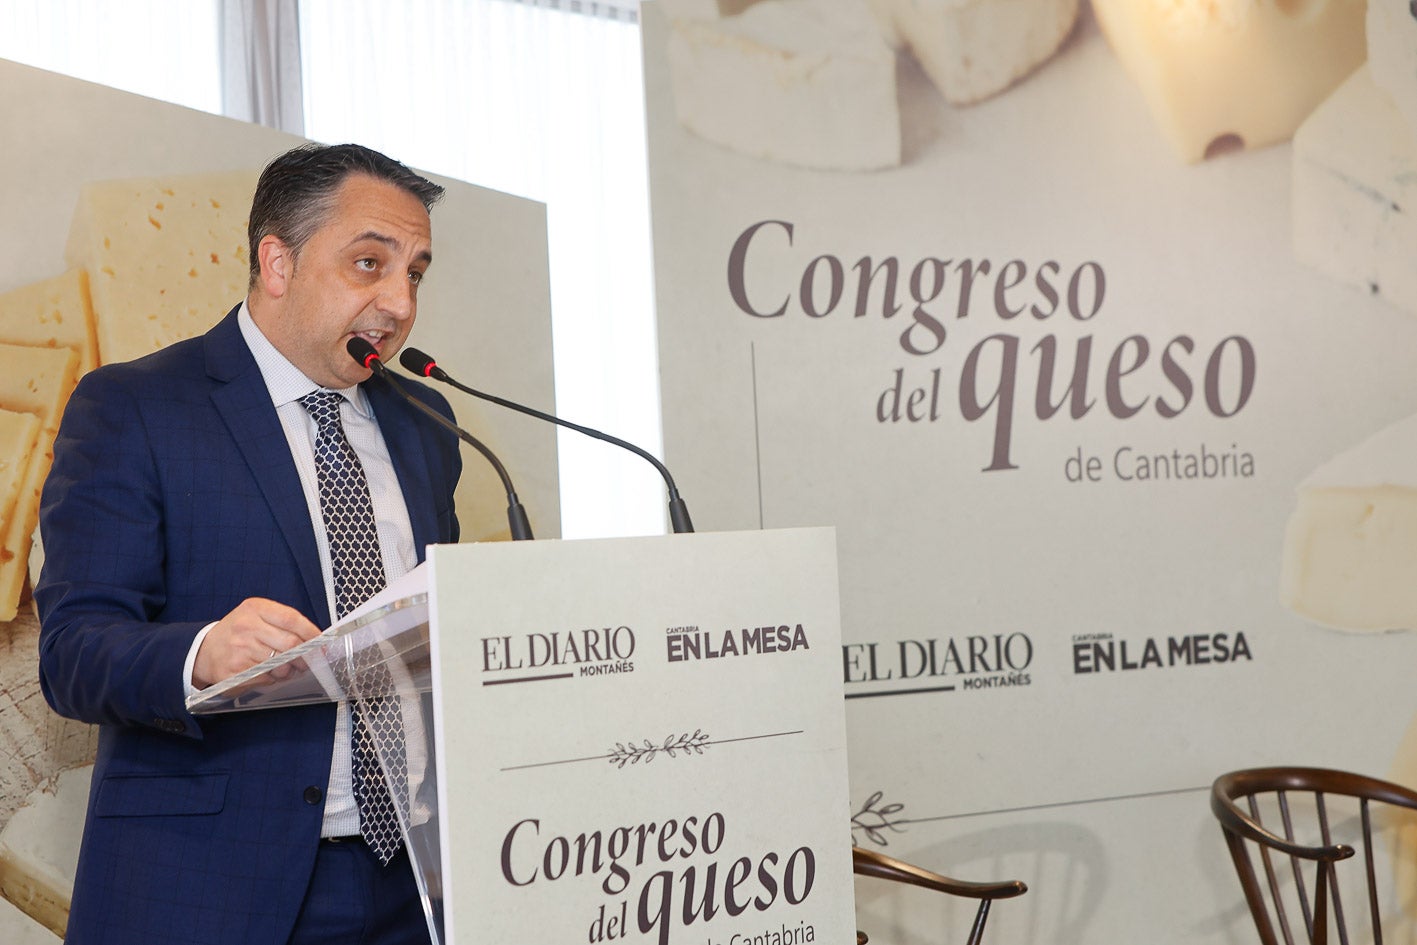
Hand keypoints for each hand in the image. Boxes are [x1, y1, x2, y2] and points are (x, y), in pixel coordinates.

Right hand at [192, 598, 321, 688]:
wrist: (205, 650)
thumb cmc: (238, 632)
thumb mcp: (257, 616)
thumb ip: (284, 623)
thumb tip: (315, 639)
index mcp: (255, 609)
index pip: (292, 619)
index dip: (311, 633)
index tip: (321, 643)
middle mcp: (246, 627)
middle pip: (290, 643)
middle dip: (305, 656)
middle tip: (309, 661)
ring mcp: (239, 650)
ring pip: (281, 664)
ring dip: (290, 670)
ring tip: (289, 668)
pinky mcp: (234, 671)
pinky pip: (267, 677)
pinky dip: (275, 678)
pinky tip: (271, 673)